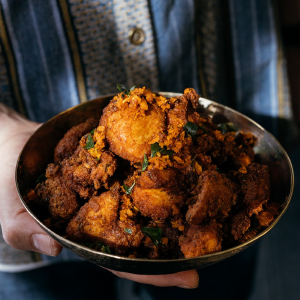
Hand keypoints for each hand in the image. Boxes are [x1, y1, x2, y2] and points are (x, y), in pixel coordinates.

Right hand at [0, 104, 198, 287]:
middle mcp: (107, 212)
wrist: (17, 146)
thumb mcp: (12, 213)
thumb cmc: (11, 184)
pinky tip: (183, 159)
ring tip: (209, 197)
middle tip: (214, 245)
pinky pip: (139, 162)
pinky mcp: (114, 159)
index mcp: (88, 236)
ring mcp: (113, 185)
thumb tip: (53, 247)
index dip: (155, 272)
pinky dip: (159, 163)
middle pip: (148, 231)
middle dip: (180, 239)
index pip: (125, 260)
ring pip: (148, 196)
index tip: (189, 277)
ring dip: (177, 197)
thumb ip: (27, 232)